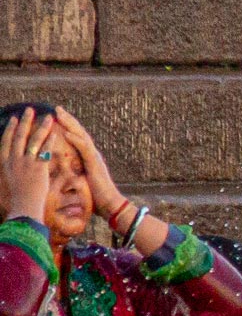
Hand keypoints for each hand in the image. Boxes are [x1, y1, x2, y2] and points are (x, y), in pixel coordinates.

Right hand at [0, 108, 54, 221]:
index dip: (10, 129)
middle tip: (30, 110)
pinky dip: (50, 141)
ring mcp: (25, 163)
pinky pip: (45, 151)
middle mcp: (13, 161)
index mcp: (4, 165)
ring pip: (34, 141)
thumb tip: (7, 173)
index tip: (14, 119)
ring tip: (48, 117)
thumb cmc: (15, 202)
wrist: (22, 210)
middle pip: (18, 137)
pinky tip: (56, 132)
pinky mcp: (38, 168)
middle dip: (25, 122)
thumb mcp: (5, 186)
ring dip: (41, 127)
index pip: (5, 142)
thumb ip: (7, 175)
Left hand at [53, 107, 120, 222]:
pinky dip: (76, 139)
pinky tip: (67, 132)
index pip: (77, 138)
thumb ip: (73, 172)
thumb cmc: (95, 198)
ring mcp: (94, 158)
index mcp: (88, 158)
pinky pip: (85, 149)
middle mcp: (92, 154)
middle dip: (68, 120)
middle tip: (56, 109)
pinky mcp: (95, 165)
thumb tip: (61, 172)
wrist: (110, 205)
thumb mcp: (80, 181)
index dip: (68, 126)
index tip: (56, 117)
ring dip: (70, 124)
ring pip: (82, 136)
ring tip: (59, 114)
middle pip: (79, 132)